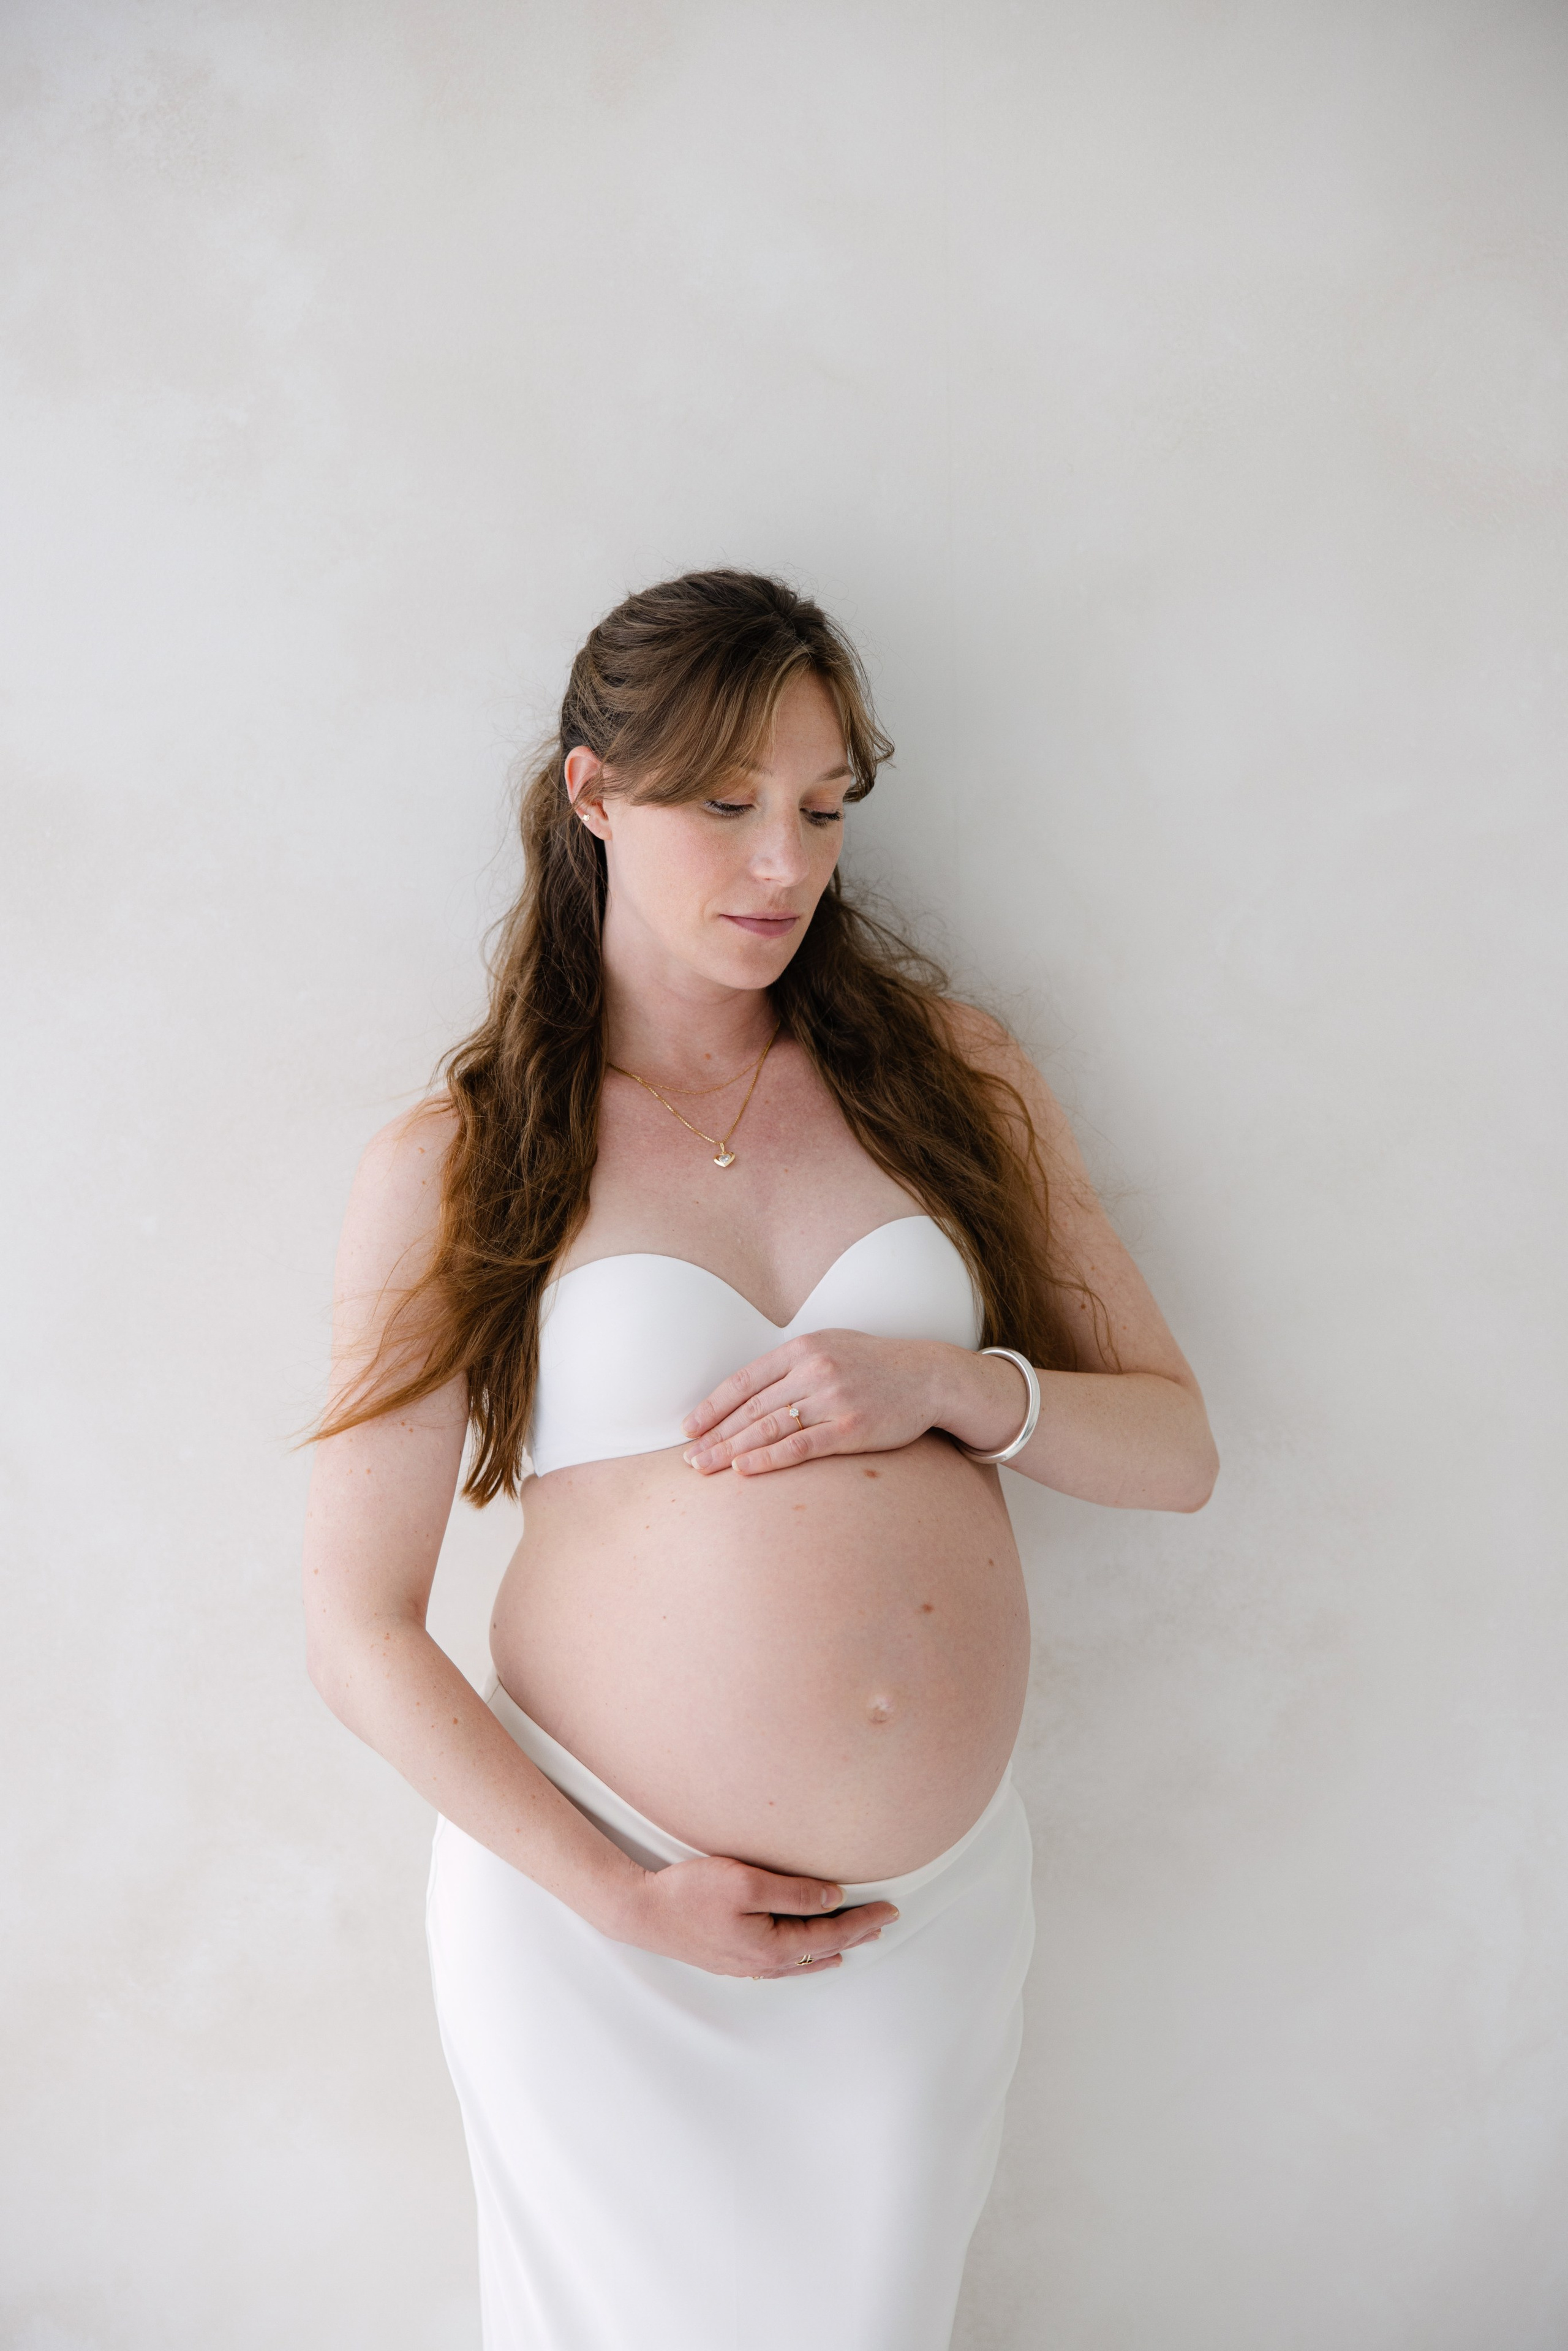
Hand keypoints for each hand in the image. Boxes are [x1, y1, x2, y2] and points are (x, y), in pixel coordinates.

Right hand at [618, 1852, 897, 1977]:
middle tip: (884, 1924)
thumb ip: (793, 1892)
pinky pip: (780, 1963)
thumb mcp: (746, 1883)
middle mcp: (763, 1963)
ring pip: (802, 1961)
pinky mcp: (731, 1958)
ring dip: (832, 1948)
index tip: (889, 1910)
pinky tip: (805, 1957)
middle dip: (855, 1935)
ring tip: (855, 1942)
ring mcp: (746, 1964)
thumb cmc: (688, 1894)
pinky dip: (804, 1958)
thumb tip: (833, 1898)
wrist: (641, 1912)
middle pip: (821, 1950)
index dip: (862, 1921)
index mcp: (772, 1946)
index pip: (831, 1933)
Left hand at [681, 1329, 951, 1475]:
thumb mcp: (830, 1347)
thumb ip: (791, 1365)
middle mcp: (814, 1371)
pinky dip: (768, 1459)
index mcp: (802, 1349)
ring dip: (731, 1451)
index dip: (712, 1406)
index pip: (744, 1380)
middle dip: (715, 1435)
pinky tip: (743, 1470)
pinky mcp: (851, 1428)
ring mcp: (832, 1399)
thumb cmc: (875, 1365)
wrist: (929, 1376)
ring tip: (705, 1468)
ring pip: (769, 1428)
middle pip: (750, 1409)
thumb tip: (748, 1390)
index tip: (689, 1427)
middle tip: (689, 1458)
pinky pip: (800, 1446)